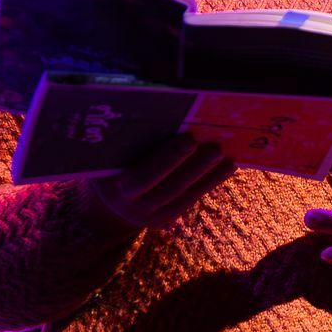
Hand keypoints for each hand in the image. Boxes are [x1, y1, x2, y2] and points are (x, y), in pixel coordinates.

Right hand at [84, 135, 234, 230]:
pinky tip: (227, 165)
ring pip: (183, 195)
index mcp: (113, 185)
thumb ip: (127, 139)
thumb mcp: (107, 152)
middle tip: (216, 146)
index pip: (143, 176)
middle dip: (194, 167)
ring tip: (226, 154)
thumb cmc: (109, 159)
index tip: (190, 139)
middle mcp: (130, 204)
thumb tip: (165, 112)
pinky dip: (210, 182)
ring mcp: (148, 215)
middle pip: (168, 187)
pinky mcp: (163, 218)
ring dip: (208, 175)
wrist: (104, 196)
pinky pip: (190, 199)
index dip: (169, 158)